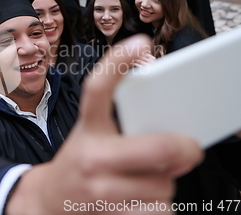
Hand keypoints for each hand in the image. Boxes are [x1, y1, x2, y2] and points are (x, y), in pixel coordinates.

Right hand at [6, 35, 202, 213]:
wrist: (51, 199)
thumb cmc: (81, 162)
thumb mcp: (93, 134)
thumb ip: (127, 127)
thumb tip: (178, 142)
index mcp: (88, 128)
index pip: (98, 89)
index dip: (117, 62)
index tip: (139, 43)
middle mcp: (91, 155)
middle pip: (158, 147)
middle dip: (184, 149)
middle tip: (189, 147)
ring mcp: (99, 188)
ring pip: (163, 185)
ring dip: (165, 184)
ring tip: (146, 181)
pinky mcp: (110, 213)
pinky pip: (159, 212)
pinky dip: (159, 208)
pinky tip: (141, 200)